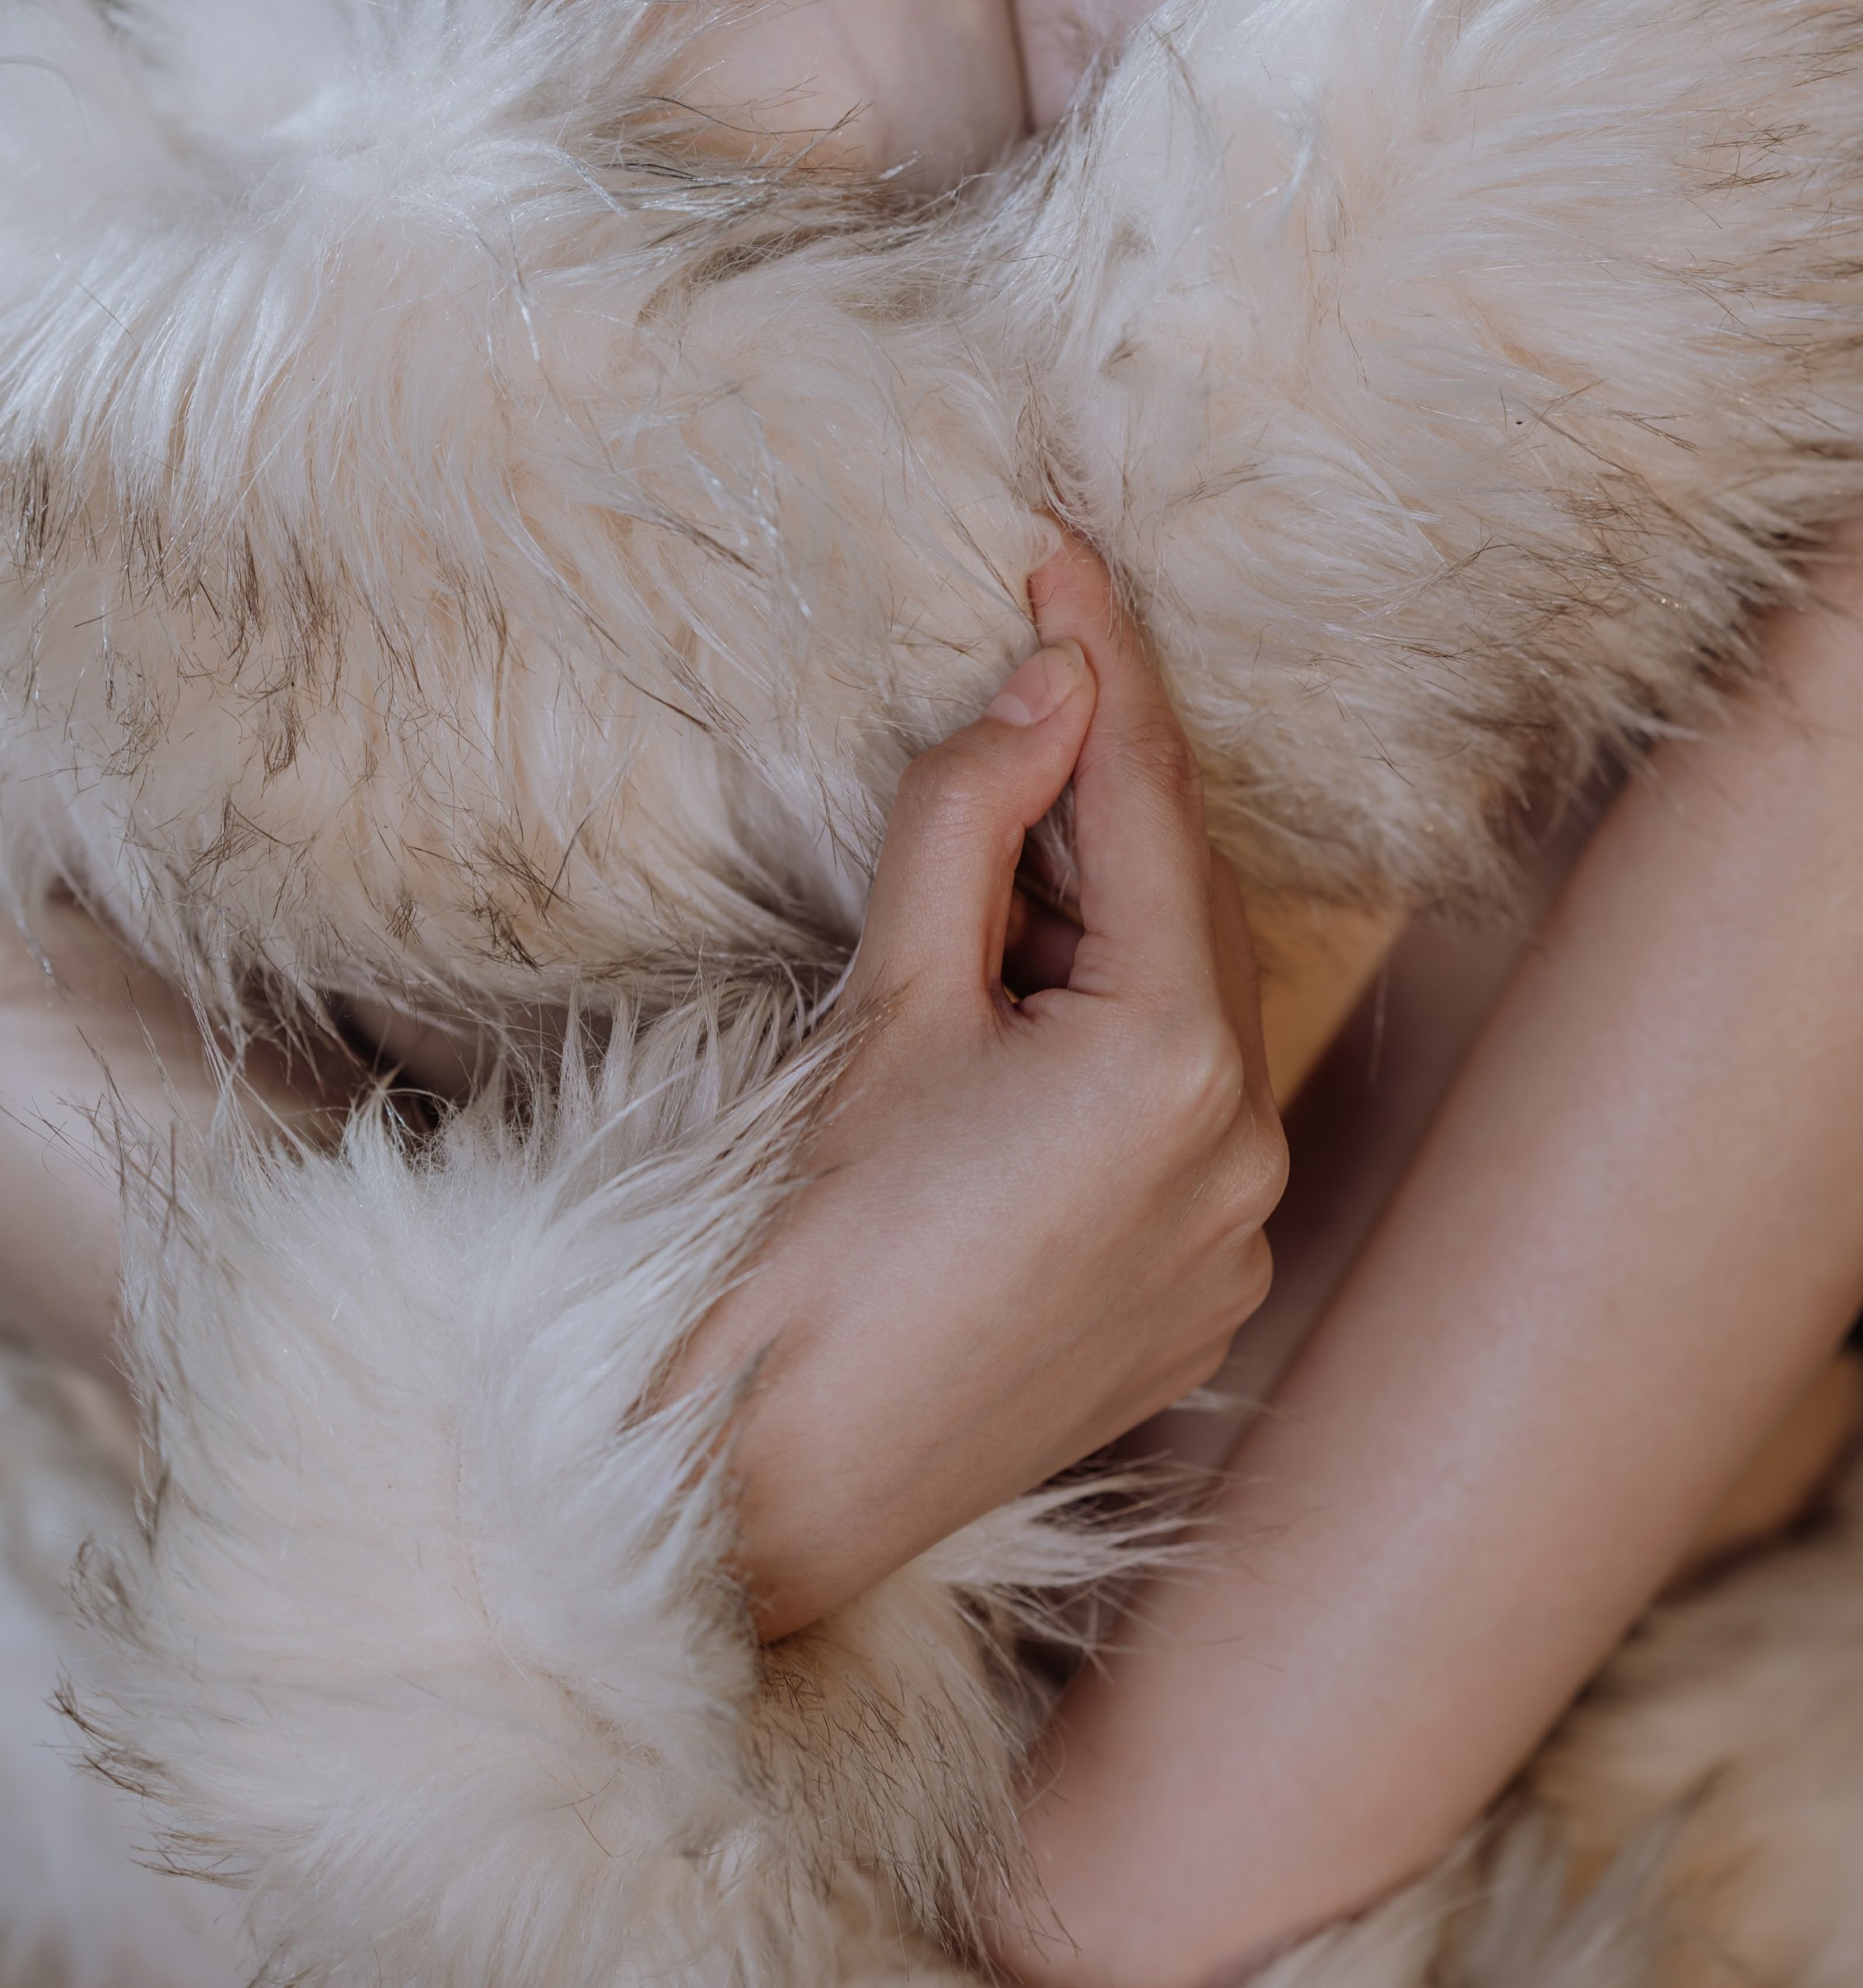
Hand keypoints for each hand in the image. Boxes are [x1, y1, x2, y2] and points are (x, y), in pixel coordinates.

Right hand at [677, 535, 1286, 1639]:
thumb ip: (971, 825)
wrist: (786, 1478)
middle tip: (1014, 702)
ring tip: (988, 898)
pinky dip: (1122, 1037)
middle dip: (1102, 797)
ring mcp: (1234, 1232)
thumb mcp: (890, 1002)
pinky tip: (1023, 1032)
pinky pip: (1188, 1112)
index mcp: (1173, 1062)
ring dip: (1106, 923)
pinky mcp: (1204, 1293)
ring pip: (1190, 1005)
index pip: (1146, 803)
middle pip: (1184, 901)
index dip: (1105, 662)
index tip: (1063, 550)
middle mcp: (1243, 1148)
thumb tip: (1046, 686)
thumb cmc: (816, 1243)